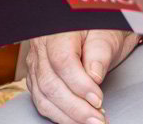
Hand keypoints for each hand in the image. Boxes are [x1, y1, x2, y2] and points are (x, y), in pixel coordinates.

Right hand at [23, 29, 137, 123]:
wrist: (95, 28)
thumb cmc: (102, 29)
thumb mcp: (107, 34)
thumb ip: (100, 53)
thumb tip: (94, 77)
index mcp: (57, 31)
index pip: (62, 61)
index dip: (80, 85)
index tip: (98, 99)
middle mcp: (41, 46)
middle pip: (50, 82)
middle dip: (75, 107)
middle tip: (98, 119)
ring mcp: (35, 61)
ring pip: (43, 95)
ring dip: (67, 115)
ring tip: (90, 122)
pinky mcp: (36, 76)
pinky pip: (41, 100)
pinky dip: (59, 114)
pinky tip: (76, 119)